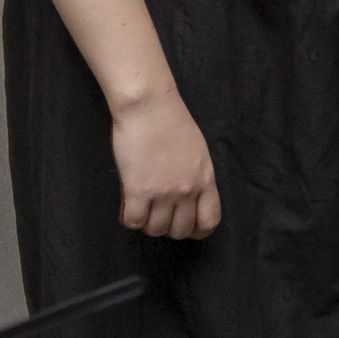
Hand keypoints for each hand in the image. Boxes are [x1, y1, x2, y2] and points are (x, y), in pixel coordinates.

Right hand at [111, 89, 219, 238]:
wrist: (148, 107)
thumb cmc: (171, 122)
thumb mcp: (197, 151)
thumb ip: (196, 176)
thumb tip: (188, 197)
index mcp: (205, 179)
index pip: (210, 220)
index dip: (198, 230)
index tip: (188, 227)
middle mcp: (187, 190)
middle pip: (181, 230)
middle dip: (169, 227)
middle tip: (158, 214)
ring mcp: (163, 193)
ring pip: (156, 229)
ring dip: (148, 223)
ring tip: (142, 208)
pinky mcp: (138, 191)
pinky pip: (133, 221)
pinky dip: (129, 218)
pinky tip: (128, 206)